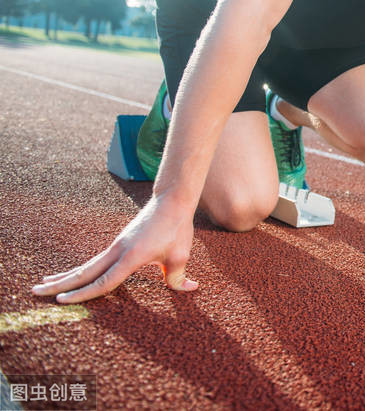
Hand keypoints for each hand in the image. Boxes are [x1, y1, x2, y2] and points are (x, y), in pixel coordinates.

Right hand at [32, 197, 197, 302]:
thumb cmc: (176, 228)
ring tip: (43, 284)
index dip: (84, 294)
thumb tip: (188, 288)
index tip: (62, 302)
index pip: (104, 281)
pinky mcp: (119, 243)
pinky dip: (82, 269)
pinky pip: (96, 260)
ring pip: (87, 265)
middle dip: (61, 284)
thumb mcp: (180, 255)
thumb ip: (178, 277)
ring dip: (65, 276)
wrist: (171, 201)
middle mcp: (118, 251)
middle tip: (36, 293)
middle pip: (85, 272)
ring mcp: (116, 246)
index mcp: (131, 257)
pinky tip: (73, 274)